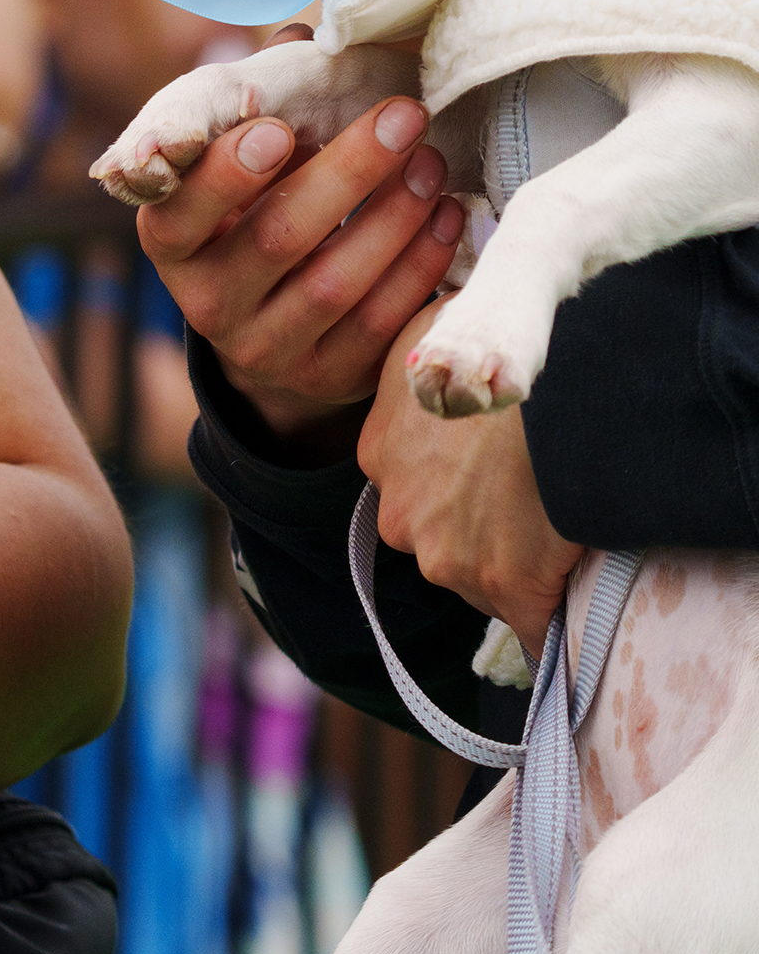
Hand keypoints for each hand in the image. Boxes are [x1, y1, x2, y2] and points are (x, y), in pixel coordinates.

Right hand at [137, 29, 464, 458]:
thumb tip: (300, 34)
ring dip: (394, 217)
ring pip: (333, 284)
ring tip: (434, 164)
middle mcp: (206, 304)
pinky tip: (446, 220)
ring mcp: (264, 349)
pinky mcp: (323, 379)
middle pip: (275, 238)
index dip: (225, 175)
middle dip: (347, 171)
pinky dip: (419, 268)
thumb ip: (254, 99)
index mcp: (170, 241)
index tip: (276, 128)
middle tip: (406, 114)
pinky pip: (377, 325)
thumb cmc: (256, 207)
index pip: (180, 212)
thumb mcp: (238, 161)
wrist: (271, 323)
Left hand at [360, 298, 582, 651]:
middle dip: (479, 532)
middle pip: (440, 538)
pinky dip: (551, 621)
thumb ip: (422, 362)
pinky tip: (573, 607)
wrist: (564, 377)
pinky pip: (528, 624)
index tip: (491, 479)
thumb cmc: (502, 337)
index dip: (455, 485)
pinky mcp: (500, 585)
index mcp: (380, 452)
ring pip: (479, 578)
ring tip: (561, 530)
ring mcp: (443, 553)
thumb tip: (433, 366)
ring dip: (517, 567)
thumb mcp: (434, 330)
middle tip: (532, 505)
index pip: (411, 486)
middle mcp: (397, 509)